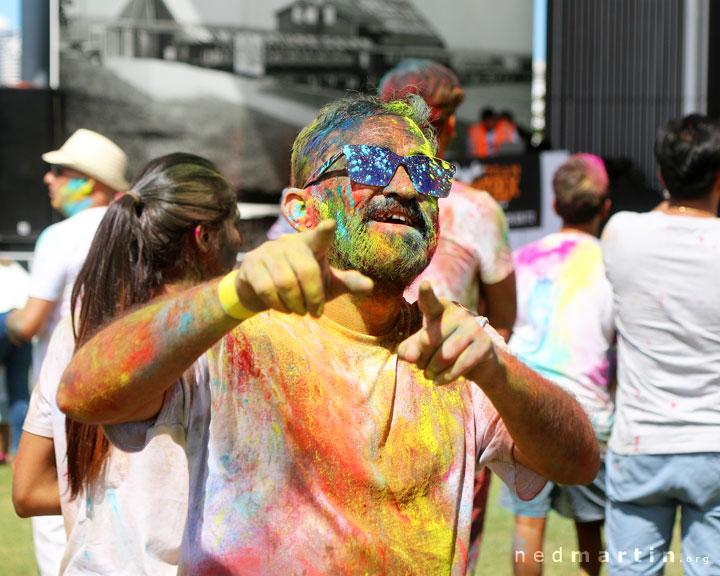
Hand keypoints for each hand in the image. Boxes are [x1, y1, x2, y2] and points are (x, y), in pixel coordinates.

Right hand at [234, 219, 373, 316]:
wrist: (261, 288)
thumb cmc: (302, 283)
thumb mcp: (327, 283)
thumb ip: (348, 282)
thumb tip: (370, 286)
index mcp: (311, 244)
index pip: (320, 236)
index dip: (325, 232)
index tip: (331, 224)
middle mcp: (289, 243)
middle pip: (306, 271)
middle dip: (313, 298)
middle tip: (314, 313)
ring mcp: (267, 251)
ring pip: (285, 283)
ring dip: (295, 305)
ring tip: (299, 311)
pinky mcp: (250, 264)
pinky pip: (266, 289)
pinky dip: (278, 305)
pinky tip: (282, 308)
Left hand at [398, 282, 498, 384]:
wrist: (476, 362)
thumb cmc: (440, 349)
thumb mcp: (420, 349)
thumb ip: (408, 350)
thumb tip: (410, 357)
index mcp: (439, 308)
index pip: (430, 302)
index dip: (426, 294)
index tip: (424, 284)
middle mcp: (458, 313)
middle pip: (428, 341)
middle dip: (420, 359)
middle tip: (421, 366)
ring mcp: (473, 327)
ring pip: (444, 356)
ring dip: (431, 371)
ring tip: (429, 374)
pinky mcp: (484, 345)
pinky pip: (459, 366)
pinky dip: (445, 378)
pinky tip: (439, 381)